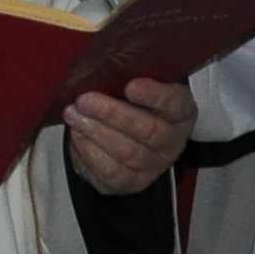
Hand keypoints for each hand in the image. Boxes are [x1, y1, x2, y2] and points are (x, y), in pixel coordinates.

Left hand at [64, 74, 195, 195]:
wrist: (129, 134)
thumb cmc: (133, 103)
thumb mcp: (139, 83)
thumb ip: (129, 76)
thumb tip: (102, 69)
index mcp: (181, 112)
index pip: (175, 104)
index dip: (154, 96)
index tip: (130, 86)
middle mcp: (173, 143)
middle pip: (148, 132)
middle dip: (111, 115)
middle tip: (83, 100)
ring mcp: (153, 167)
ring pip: (127, 154)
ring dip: (95, 134)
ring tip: (73, 116)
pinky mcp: (132, 184)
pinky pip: (111, 174)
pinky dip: (90, 155)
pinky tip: (77, 137)